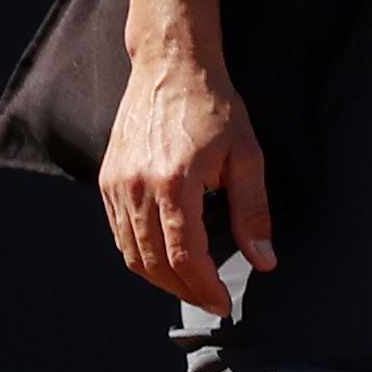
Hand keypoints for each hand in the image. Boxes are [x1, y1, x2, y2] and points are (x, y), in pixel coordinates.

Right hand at [100, 48, 272, 306]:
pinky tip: (164, 260)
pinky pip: (118, 233)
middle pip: (153, 263)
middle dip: (184, 291)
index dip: (204, 288)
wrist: (170, 67)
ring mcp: (116, 185)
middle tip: (211, 302)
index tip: (224, 304)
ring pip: (131, 253)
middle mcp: (137, 188)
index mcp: (175, 183)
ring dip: (160, 279)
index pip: (184, 257)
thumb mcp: (247, 156)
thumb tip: (264, 261)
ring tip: (191, 287)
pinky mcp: (106, 180)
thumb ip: (254, 212)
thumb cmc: (215, 107)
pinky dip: (139, 256)